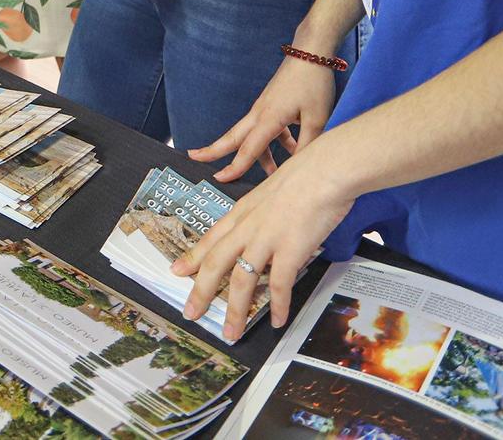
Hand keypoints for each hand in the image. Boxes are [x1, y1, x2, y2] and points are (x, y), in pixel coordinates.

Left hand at [170, 144, 355, 341]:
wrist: (326, 170)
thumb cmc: (306, 176)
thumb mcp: (271, 192)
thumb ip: (262, 213)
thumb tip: (261, 229)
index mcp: (242, 211)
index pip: (211, 239)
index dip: (193, 257)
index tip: (177, 271)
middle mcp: (247, 227)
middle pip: (216, 264)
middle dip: (201, 292)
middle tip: (191, 313)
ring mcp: (266, 240)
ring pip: (242, 281)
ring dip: (236, 311)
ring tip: (232, 332)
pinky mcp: (289, 251)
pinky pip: (279, 286)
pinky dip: (277, 306)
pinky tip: (277, 321)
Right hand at [188, 54, 339, 182]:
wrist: (310, 53)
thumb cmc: (313, 83)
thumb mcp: (317, 119)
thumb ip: (308, 144)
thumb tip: (301, 166)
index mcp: (269, 118)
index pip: (249, 149)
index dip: (235, 167)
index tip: (219, 178)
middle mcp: (260, 113)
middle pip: (232, 137)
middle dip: (213, 149)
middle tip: (193, 157)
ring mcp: (264, 108)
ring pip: (249, 135)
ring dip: (256, 155)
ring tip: (271, 174)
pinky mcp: (271, 105)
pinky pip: (266, 129)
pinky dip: (276, 143)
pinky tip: (293, 149)